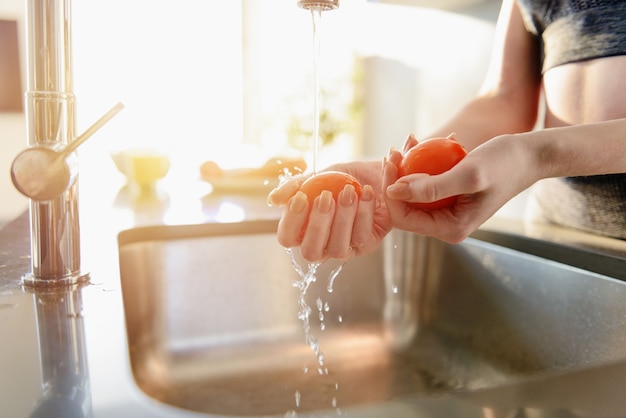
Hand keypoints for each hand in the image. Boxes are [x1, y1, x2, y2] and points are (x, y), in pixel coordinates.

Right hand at [267, 161, 392, 261]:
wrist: (373, 175)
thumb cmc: (341, 179)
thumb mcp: (317, 177)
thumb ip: (295, 187)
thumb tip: (273, 200)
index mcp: (303, 230)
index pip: (287, 237)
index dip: (291, 221)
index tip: (300, 197)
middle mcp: (321, 245)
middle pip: (311, 251)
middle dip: (318, 224)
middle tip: (326, 196)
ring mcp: (344, 248)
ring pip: (338, 248)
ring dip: (343, 218)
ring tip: (349, 191)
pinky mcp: (367, 244)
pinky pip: (362, 236)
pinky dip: (364, 212)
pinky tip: (367, 192)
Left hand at [383, 134, 536, 242]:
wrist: (529, 157)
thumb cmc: (504, 163)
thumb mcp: (468, 174)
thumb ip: (430, 187)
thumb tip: (392, 191)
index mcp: (449, 229)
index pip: (403, 217)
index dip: (390, 189)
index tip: (391, 158)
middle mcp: (445, 226)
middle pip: (404, 206)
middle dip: (395, 176)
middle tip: (397, 147)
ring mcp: (446, 213)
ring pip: (412, 194)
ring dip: (405, 167)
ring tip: (410, 141)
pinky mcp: (449, 199)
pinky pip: (424, 184)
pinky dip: (420, 164)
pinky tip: (419, 142)